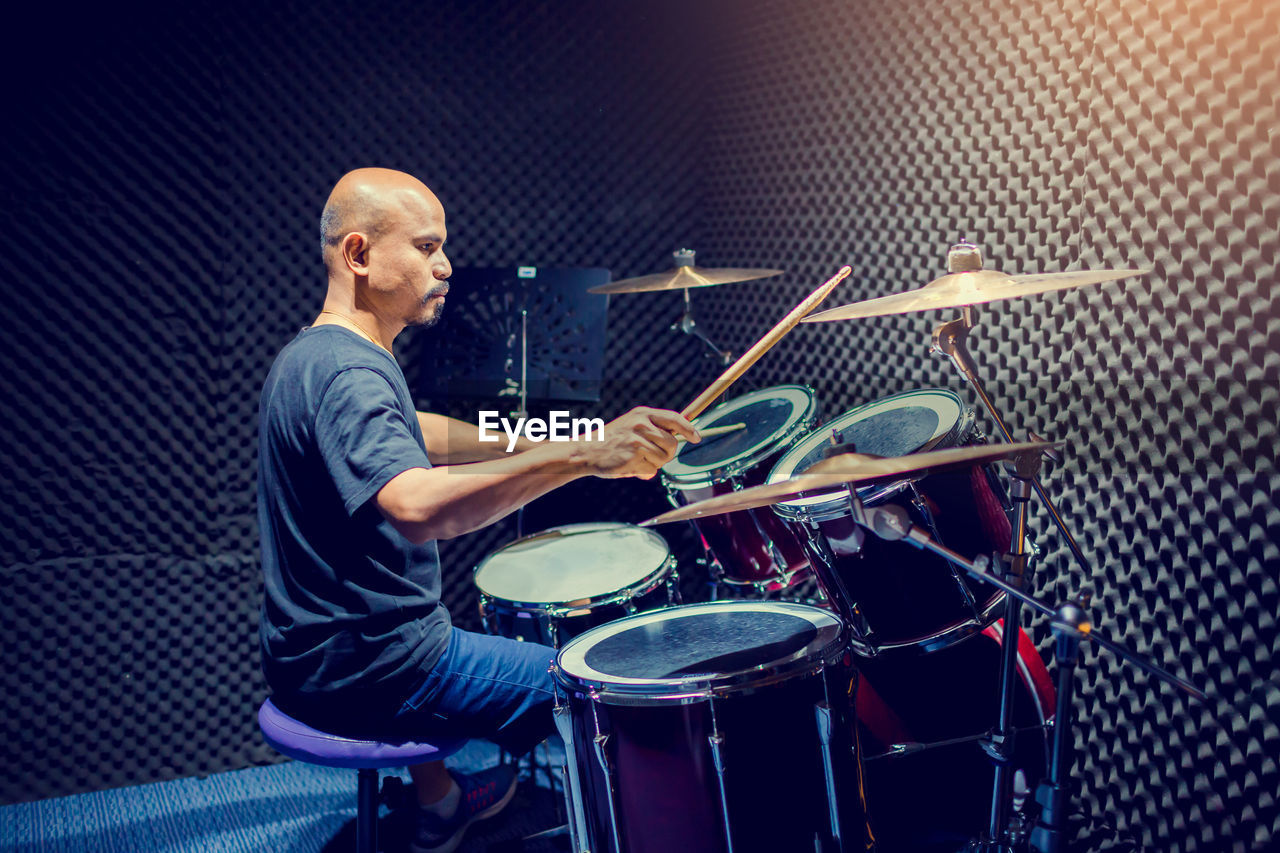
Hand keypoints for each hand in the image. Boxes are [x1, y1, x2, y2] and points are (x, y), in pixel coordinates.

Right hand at [580, 406, 699, 479]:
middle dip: (667, 453)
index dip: (688, 429)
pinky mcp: (633, 456)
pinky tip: (629, 465)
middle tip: (652, 455)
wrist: (586, 451)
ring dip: (654, 463)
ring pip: (663, 458)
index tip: (695, 437)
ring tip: (637, 459)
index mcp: (642, 414)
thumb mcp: (631, 427)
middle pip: (672, 443)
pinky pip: (652, 469)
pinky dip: (644, 471)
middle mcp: (641, 424)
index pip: (674, 418)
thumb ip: (653, 433)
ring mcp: (637, 440)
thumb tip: (679, 441)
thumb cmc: (611, 441)